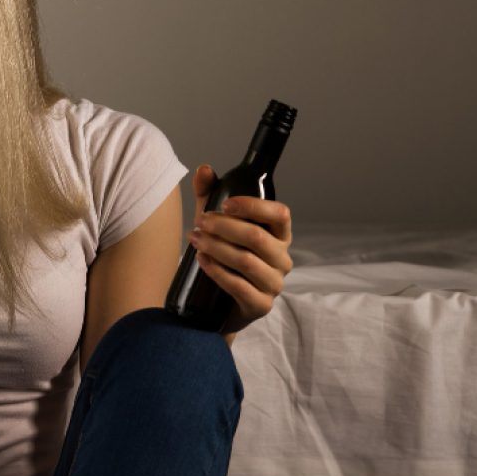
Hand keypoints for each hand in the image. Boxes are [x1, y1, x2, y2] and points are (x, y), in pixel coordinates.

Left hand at [186, 164, 293, 336]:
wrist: (216, 303)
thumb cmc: (222, 256)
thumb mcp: (215, 224)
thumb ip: (211, 195)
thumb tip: (204, 169)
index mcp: (279, 236)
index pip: (280, 214)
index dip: (254, 206)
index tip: (225, 203)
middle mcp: (282, 259)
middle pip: (256, 238)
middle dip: (224, 227)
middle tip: (199, 222)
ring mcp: (273, 284)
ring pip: (246, 261)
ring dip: (217, 248)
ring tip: (195, 240)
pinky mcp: (260, 306)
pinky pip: (240, 287)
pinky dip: (218, 272)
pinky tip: (202, 261)